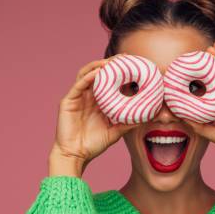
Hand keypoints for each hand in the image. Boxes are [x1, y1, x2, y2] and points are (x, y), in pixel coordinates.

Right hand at [49, 57, 134, 176]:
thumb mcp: (115, 132)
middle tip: (126, 57)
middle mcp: (87, 96)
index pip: (109, 81)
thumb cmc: (93, 145)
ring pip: (87, 73)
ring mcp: (77, 97)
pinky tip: (99, 72)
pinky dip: (89, 76)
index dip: (120, 72)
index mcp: (98, 101)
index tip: (135, 65)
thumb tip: (146, 117)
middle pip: (98, 72)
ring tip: (112, 62)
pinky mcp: (68, 101)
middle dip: (111, 63)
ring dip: (99, 65)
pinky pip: (79, 84)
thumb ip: (128, 123)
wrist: (75, 156)